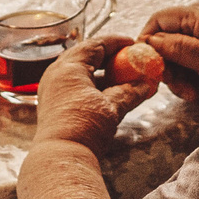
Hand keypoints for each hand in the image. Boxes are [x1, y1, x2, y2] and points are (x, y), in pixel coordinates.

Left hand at [33, 35, 158, 152]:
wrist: (62, 156)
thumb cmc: (84, 127)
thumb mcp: (113, 106)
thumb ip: (130, 92)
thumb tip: (146, 84)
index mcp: (69, 66)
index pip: (95, 44)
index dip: (116, 42)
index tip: (132, 43)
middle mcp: (56, 73)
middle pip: (85, 55)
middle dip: (108, 56)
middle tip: (127, 58)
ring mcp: (52, 88)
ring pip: (79, 71)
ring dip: (100, 71)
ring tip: (120, 77)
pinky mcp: (53, 103)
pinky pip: (74, 84)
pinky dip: (91, 84)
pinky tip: (106, 93)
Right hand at [141, 4, 198, 99]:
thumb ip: (178, 48)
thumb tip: (149, 42)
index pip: (159, 20)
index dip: (148, 40)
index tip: (147, 64)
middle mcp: (198, 25)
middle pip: (164, 42)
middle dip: (167, 66)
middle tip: (175, 84)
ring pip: (173, 59)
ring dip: (179, 79)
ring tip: (192, 92)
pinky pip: (187, 68)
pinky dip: (190, 82)